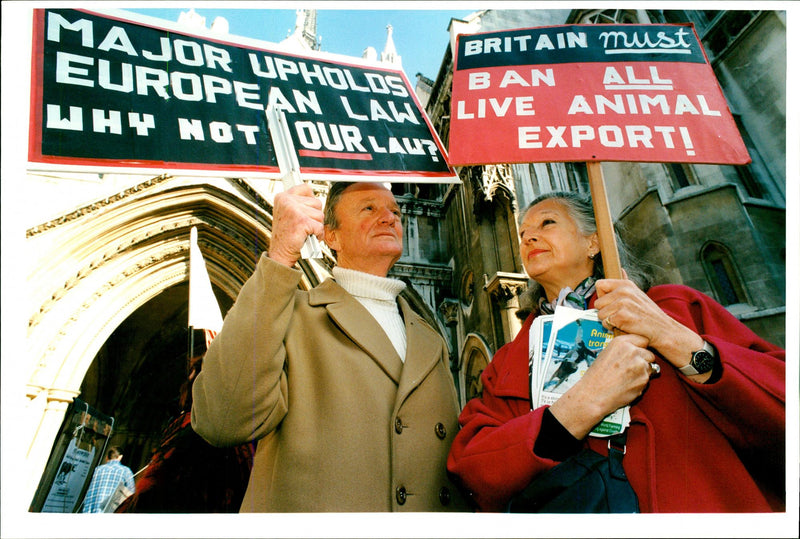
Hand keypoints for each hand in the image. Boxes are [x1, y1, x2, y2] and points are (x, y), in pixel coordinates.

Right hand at [269, 184, 323, 266]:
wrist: (279, 254)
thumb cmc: (285, 237)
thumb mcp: (287, 214)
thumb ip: (298, 203)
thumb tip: (314, 197)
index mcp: (282, 197)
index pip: (305, 188)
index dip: (311, 200)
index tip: (308, 209)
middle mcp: (286, 201)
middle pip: (317, 202)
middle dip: (314, 216)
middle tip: (303, 226)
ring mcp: (294, 210)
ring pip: (320, 215)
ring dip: (316, 226)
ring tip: (304, 232)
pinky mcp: (301, 221)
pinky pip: (320, 227)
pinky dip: (317, 235)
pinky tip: (307, 238)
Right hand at [549, 333, 655, 438]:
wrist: (594, 394)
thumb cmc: (597, 376)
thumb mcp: (606, 354)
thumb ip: (623, 349)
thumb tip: (637, 349)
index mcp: (620, 342)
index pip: (642, 340)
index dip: (640, 348)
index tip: (636, 354)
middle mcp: (632, 351)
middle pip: (649, 354)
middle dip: (644, 361)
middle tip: (632, 369)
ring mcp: (639, 364)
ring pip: (650, 367)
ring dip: (643, 372)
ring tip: (627, 378)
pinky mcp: (644, 378)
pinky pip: (648, 379)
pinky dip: (640, 383)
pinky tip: (628, 385)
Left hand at [594, 277, 708, 381]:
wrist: (664, 330)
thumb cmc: (649, 315)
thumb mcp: (638, 294)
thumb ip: (626, 284)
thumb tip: (621, 270)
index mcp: (626, 284)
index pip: (599, 284)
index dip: (602, 296)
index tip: (611, 303)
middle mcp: (623, 291)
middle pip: (597, 302)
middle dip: (605, 311)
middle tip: (620, 315)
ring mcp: (623, 303)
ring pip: (600, 314)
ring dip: (608, 321)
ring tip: (623, 321)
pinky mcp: (621, 316)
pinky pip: (605, 323)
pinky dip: (612, 328)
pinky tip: (624, 326)